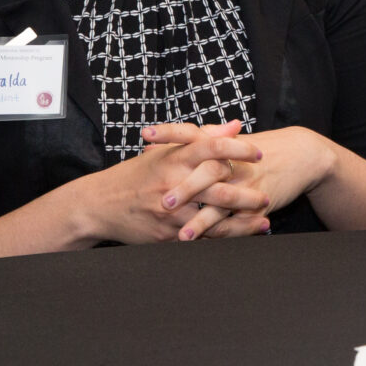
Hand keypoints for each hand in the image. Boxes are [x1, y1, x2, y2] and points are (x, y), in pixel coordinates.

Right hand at [74, 122, 269, 245]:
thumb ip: (203, 137)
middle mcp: (173, 184)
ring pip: (214, 219)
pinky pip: (201, 239)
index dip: (238, 149)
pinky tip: (242, 238)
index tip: (258, 154)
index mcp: (174, 159)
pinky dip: (224, 239)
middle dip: (246, 194)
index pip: (212, 148)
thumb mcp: (165, 151)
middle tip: (266, 194)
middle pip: (218, 187)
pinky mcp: (167, 235)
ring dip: (242, 222)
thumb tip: (236, 126)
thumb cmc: (135, 175)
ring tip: (263, 221)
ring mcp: (171, 213)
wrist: (99, 205)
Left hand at [151, 122, 339, 236]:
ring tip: (182, 237)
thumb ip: (193, 142)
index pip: (191, 133)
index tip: (145, 134)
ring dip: (201, 222)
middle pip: (207, 172)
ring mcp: (246, 184)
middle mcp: (233, 163)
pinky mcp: (259, 203)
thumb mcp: (229, 140)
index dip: (169, 133)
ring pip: (222, 204)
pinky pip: (238, 222)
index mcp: (221, 144)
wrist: (301, 155)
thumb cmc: (258, 148)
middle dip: (186, 189)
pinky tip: (207, 247)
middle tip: (164, 203)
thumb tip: (152, 144)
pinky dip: (222, 235)